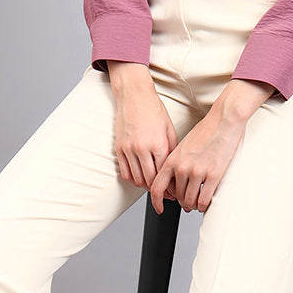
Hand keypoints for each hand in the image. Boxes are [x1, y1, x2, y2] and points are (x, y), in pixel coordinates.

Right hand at [107, 61, 177, 190]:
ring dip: (146, 187)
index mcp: (159, 144)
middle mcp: (143, 149)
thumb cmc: (154, 110)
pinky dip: (133, 180)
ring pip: (137, 179)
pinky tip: (139, 180)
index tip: (174, 192)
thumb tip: (173, 168)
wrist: (134, 96)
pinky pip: (125, 172)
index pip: (164, 175)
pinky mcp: (119, 148)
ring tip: (153, 189)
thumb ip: (172, 150)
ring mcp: (129, 149)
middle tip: (165, 195)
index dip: (170, 187)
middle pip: (150, 181)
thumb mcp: (170, 129)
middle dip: (159, 191)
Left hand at [149, 79, 272, 213]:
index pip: (157, 187)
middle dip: (182, 202)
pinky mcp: (213, 175)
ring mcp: (197, 171)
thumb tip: (174, 181)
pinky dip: (203, 205)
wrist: (223, 120)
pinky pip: (204, 200)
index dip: (156, 202)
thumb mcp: (183, 147)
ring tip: (197, 203)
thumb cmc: (206, 131)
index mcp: (172, 159)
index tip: (159, 207)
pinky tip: (205, 203)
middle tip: (187, 203)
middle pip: (176, 196)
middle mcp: (182, 167)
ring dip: (193, 205)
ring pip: (190, 200)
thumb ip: (176, 163)